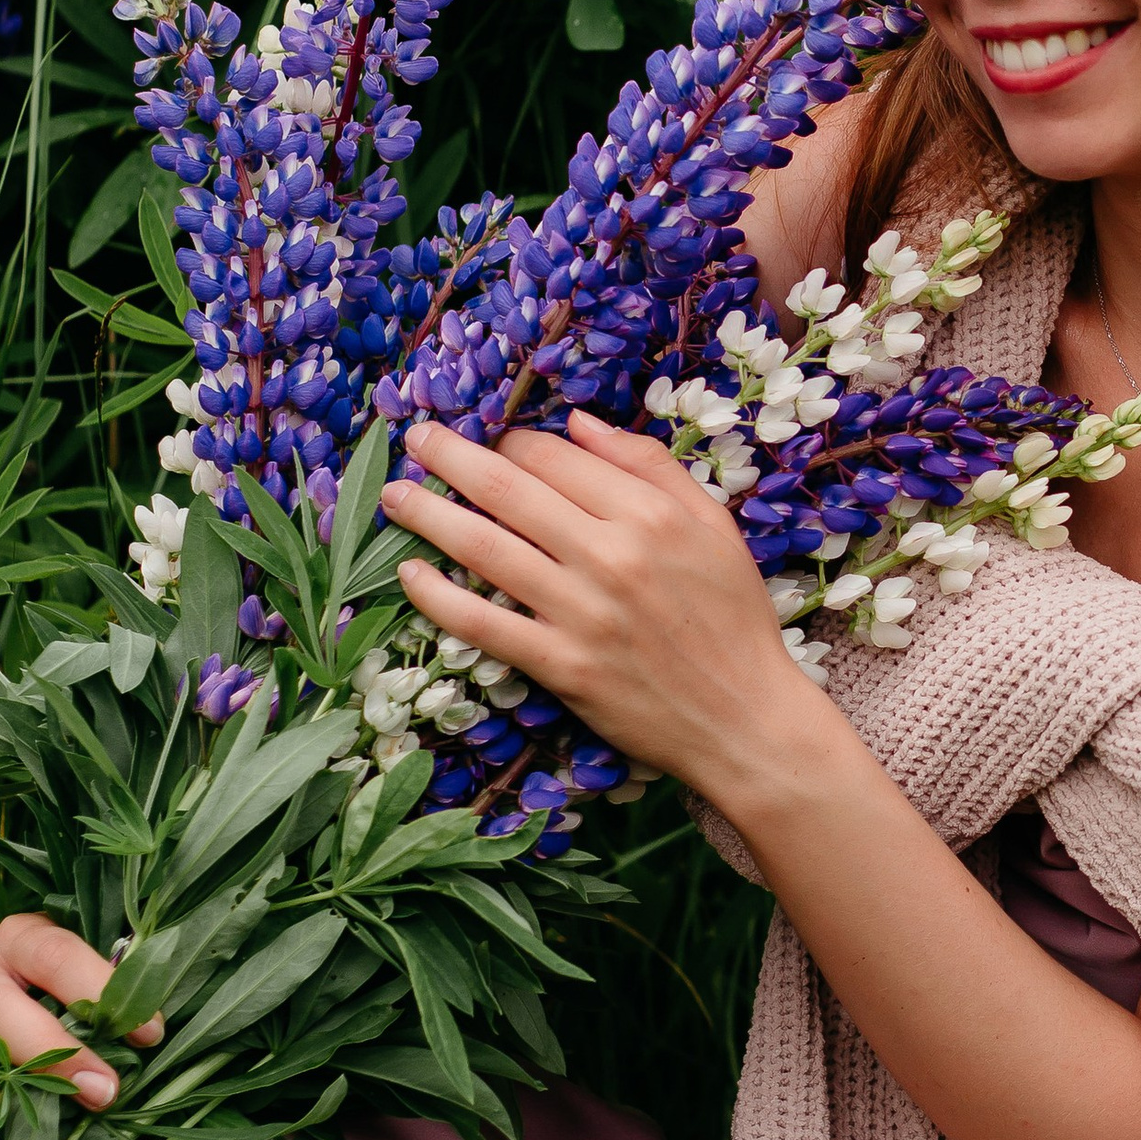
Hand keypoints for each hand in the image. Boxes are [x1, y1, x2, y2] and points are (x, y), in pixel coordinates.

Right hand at [0, 914, 163, 1134]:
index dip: (100, 993)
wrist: (33, 993)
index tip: (148, 1035)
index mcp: (31, 937)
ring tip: (23, 1112)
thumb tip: (149, 1039)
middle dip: (52, 1051)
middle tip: (102, 1090)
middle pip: (1, 1001)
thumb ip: (114, 1000)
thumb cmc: (79, 986)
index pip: (59, 955)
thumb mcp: (97, 981)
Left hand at [381, 414, 827, 809]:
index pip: (556, 456)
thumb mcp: (713, 525)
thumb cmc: (733, 618)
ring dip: (428, 514)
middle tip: (415, 437)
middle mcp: (610, 555)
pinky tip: (410, 575)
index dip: (513, 441)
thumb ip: (650, 466)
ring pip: (484, 548)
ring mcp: (581, 612)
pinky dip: (440, 597)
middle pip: (507, 489)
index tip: (492, 441)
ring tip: (394, 496)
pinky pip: (484, 624)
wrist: (745, 717)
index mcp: (648, 513)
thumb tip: (580, 422)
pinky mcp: (562, 665)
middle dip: (450, 456)